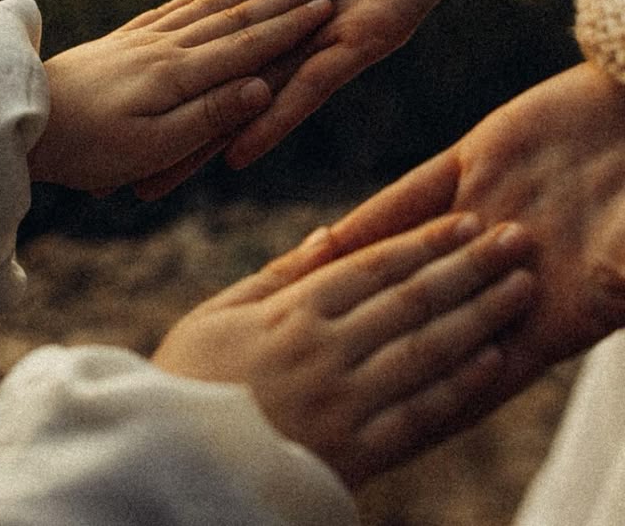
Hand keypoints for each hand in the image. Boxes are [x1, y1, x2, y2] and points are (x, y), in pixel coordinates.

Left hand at [27, 0, 334, 194]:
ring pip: (211, 5)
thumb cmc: (85, 148)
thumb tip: (262, 88)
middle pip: (238, 15)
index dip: (293, 24)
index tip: (329, 1)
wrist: (10, 116)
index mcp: (181, 73)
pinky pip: (176, 7)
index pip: (252, 43)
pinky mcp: (126, 37)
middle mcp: (170, 46)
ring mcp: (146, 37)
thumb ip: (210, 114)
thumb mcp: (152, 145)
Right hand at [112, 0, 476, 167]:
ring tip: (170, 179)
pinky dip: (279, 116)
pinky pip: (318, 83)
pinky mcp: (368, 38)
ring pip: (267, 99)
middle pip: (229, 88)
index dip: (166, 80)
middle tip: (134, 181)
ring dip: (218, 141)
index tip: (114, 116)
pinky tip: (239, 149)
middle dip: (185, 136)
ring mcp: (330, 37)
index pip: (208, 44)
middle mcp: (294, 25)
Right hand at [154, 211, 534, 485]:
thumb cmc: (186, 381)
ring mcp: (343, 404)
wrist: (169, 470)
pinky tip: (492, 359)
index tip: (468, 221)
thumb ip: (278, 273)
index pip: (375, 266)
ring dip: (481, 316)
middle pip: (413, 300)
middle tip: (517, 239)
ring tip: (520, 288)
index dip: (427, 241)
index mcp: (291, 312)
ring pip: (427, 350)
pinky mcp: (353, 456)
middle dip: (471, 266)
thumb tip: (329, 232)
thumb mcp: (218, 313)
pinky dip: (459, 386)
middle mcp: (325, 351)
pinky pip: (418, 415)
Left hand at [327, 62, 624, 421]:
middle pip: (427, 327)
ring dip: (356, 292)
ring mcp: (481, 215)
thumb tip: (608, 298)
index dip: (434, 407)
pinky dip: (369, 222)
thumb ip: (618, 287)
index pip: (482, 376)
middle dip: (376, 361)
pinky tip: (324, 244)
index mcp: (554, 310)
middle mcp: (505, 270)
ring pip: (404, 263)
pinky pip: (407, 198)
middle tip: (319, 396)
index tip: (379, 436)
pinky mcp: (470, 162)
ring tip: (302, 327)